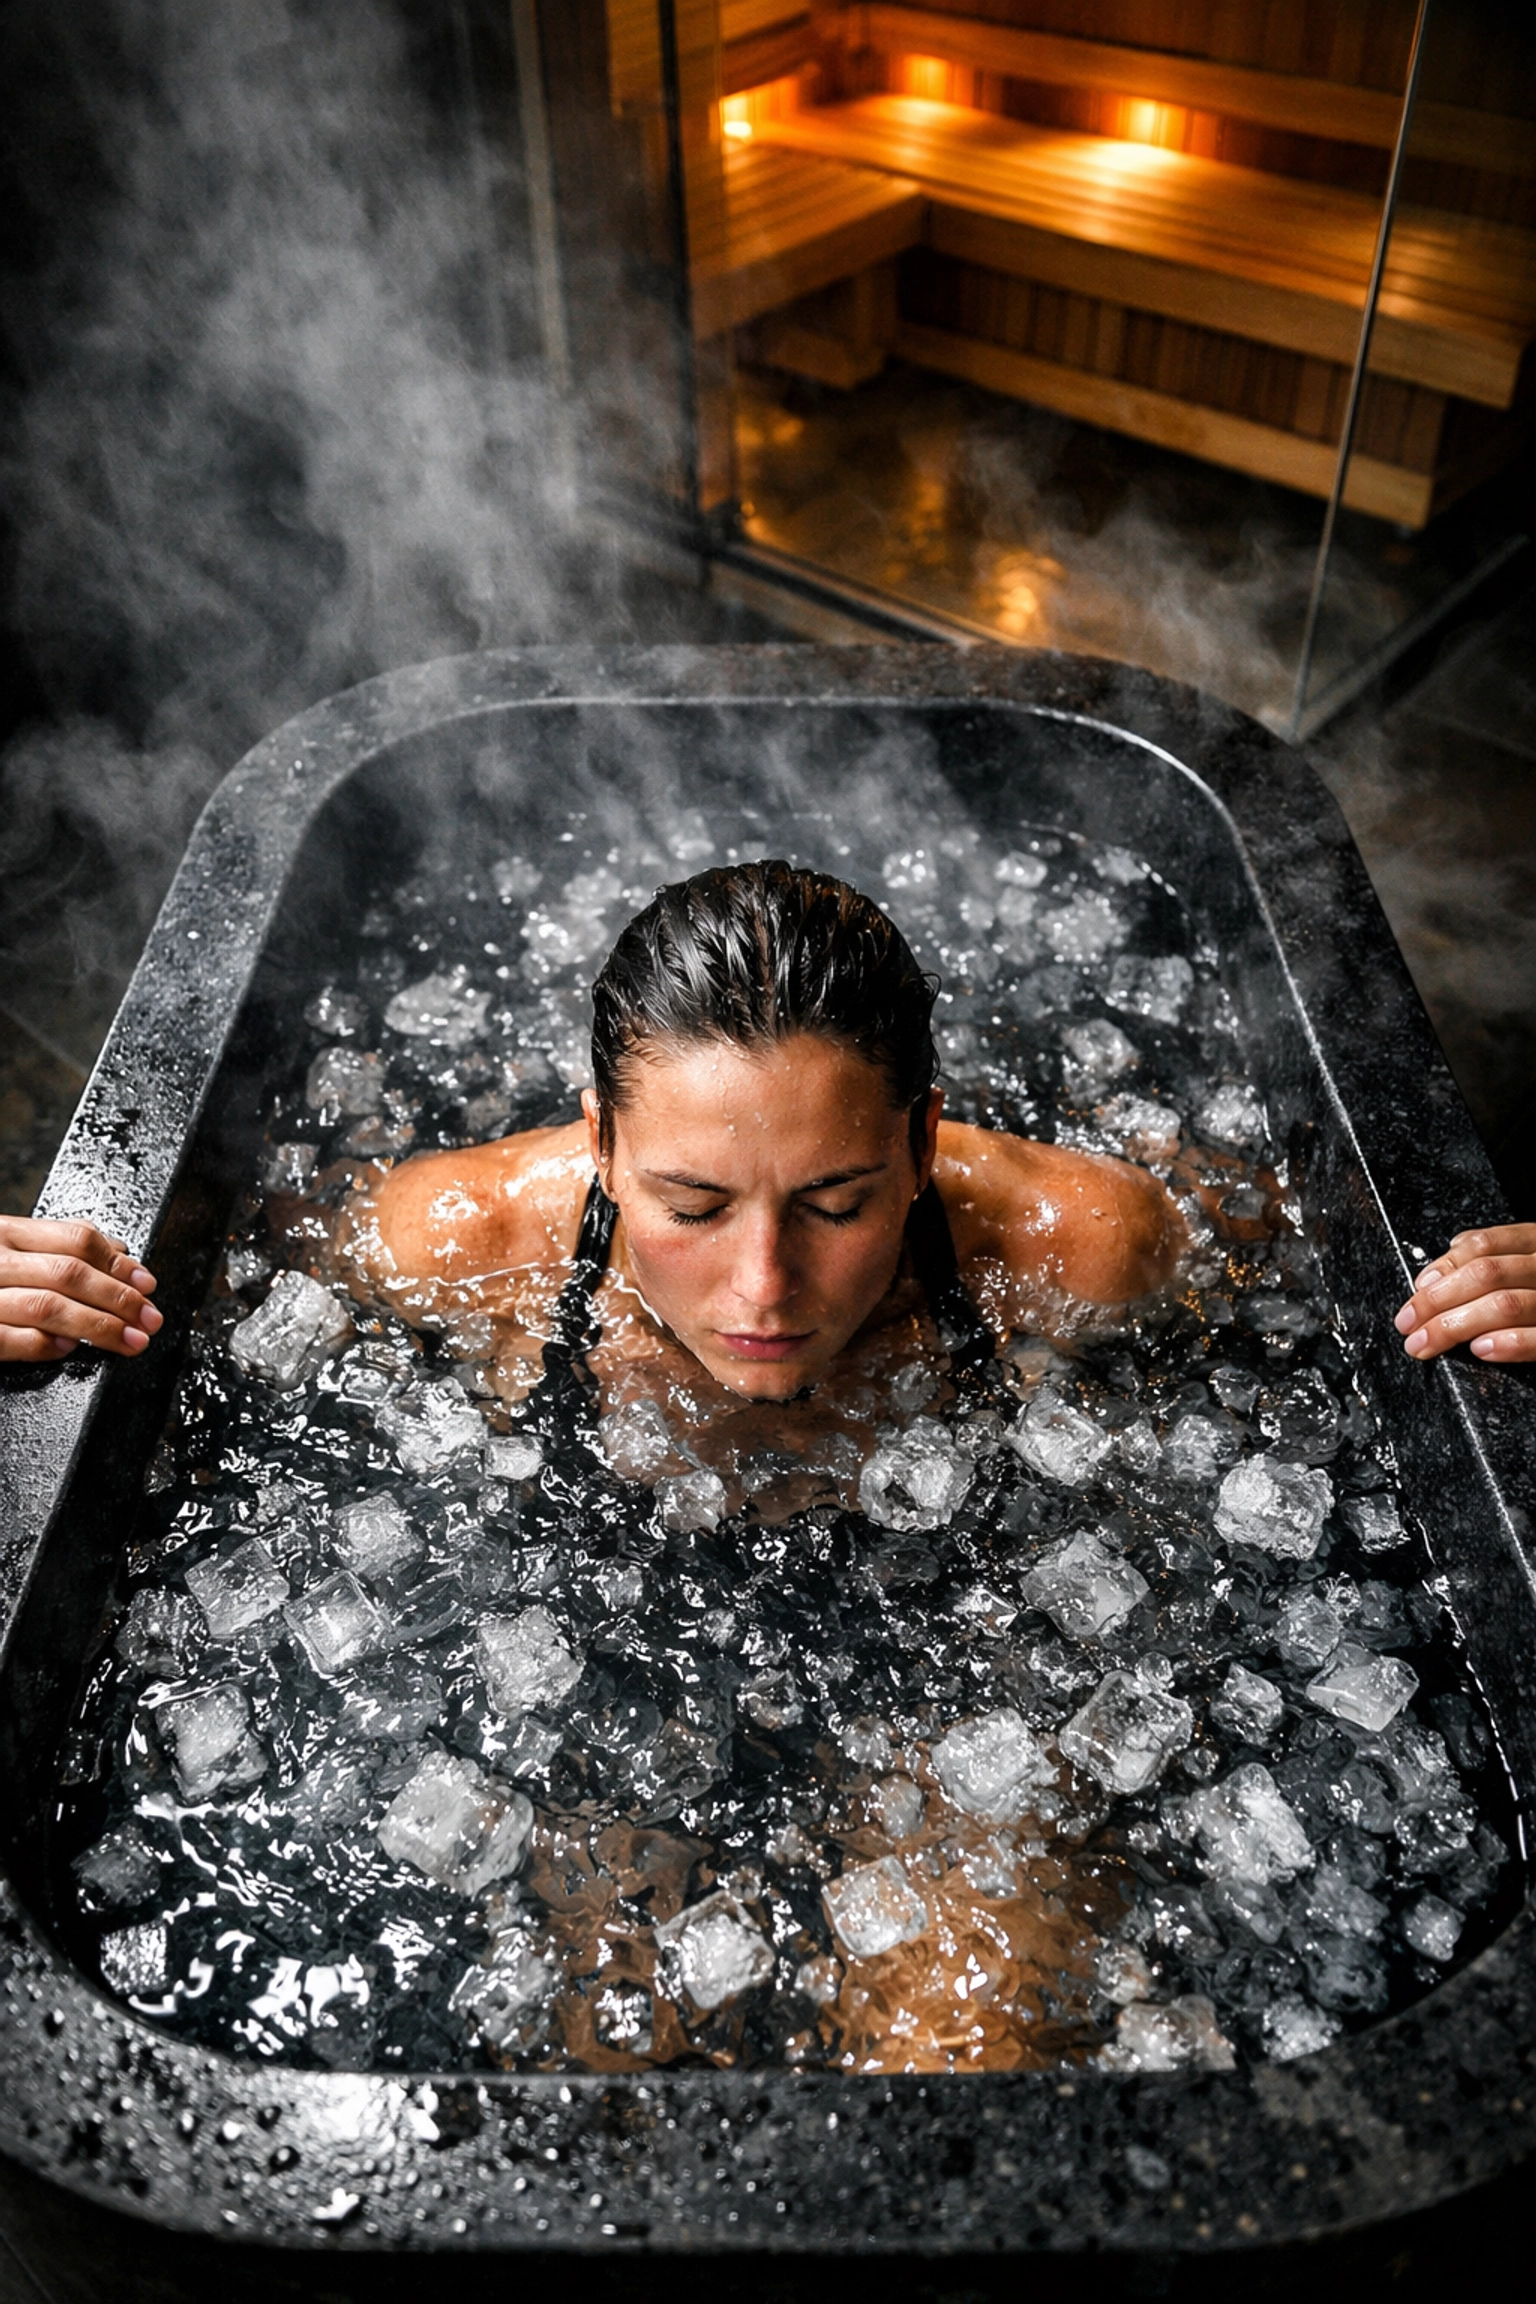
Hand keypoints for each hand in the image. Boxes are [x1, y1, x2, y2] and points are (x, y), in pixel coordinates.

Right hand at [0, 1217, 162, 1362]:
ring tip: (129, 1339)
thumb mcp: (13, 1249)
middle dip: (119, 1298)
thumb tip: (118, 1253)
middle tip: (148, 1318)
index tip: (146, 1285)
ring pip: (47, 1306)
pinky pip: (10, 1340)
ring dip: (98, 1326)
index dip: (119, 1265)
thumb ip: (59, 1247)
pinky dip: (44, 1344)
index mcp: (7, 1233)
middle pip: (69, 1274)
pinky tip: (70, 1348)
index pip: (76, 1240)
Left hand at [1395, 1224, 1535, 1363]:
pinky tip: (1480, 1349)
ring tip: (1425, 1343)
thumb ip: (1497, 1259)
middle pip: (1486, 1274)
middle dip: (1436, 1302)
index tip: (1415, 1293)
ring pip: (1507, 1303)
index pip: (1485, 1246)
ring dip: (1456, 1326)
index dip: (1442, 1268)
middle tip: (1407, 1325)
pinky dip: (1510, 1343)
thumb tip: (1440, 1268)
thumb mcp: (1531, 1262)